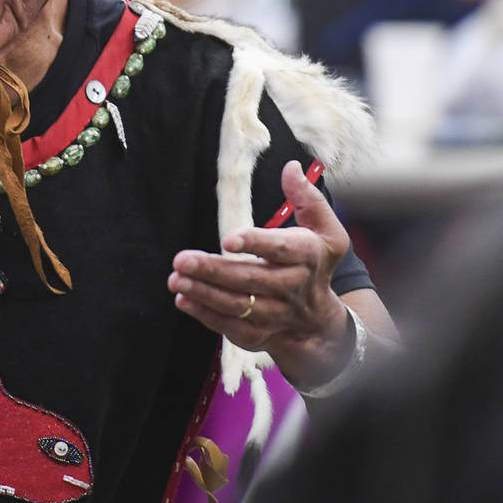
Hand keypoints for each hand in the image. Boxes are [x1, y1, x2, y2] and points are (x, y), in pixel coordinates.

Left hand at [168, 159, 355, 391]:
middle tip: (182, 259)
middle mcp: (292, 287)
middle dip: (214, 270)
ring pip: (237, 305)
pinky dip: (204, 314)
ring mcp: (274, 314)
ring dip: (204, 292)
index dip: (255, 243)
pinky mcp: (257, 335)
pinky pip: (229, 327)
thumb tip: (291, 168)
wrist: (318, 321)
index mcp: (308, 256)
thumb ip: (307, 198)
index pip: (281, 249)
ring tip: (176, 278)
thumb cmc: (314, 263)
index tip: (227, 238)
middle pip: (251, 280)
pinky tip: (183, 299)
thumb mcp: (326, 230)